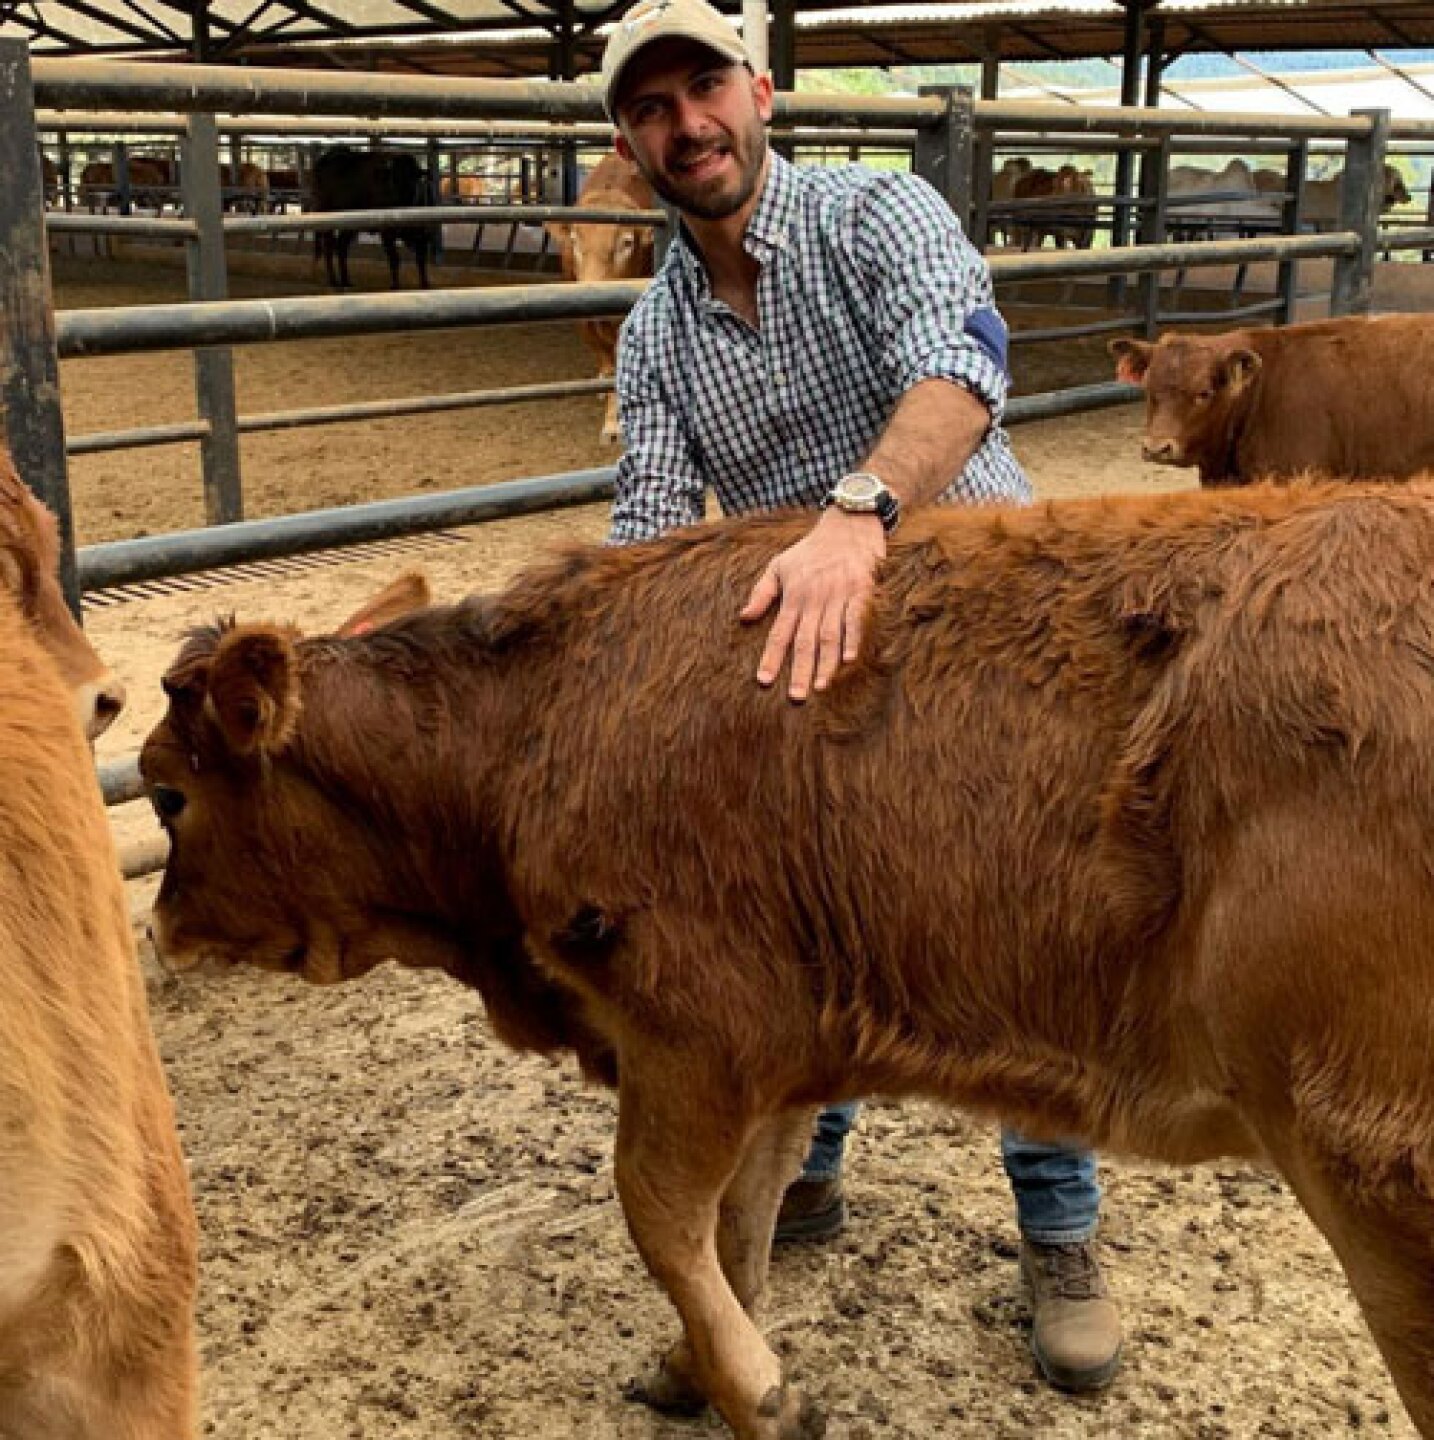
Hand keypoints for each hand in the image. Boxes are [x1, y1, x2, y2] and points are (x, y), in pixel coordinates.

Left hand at [740, 508, 885, 700]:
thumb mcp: (779, 565)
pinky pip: (856, 619)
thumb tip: (743, 617)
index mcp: (794, 596)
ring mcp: (839, 596)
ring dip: (825, 663)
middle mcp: (815, 599)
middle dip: (800, 670)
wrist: (848, 525)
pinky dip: (853, 639)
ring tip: (820, 687)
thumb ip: (761, 592)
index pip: (780, 633)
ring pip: (830, 635)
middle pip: (805, 641)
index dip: (772, 658)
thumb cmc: (811, 549)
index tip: (764, 681)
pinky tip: (849, 660)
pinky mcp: (861, 592)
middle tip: (796, 697)